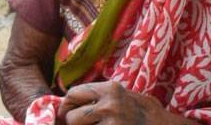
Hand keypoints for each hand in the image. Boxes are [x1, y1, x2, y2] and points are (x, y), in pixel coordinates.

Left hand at [56, 81, 186, 124]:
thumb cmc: (144, 112)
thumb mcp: (123, 94)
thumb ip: (100, 95)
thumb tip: (73, 99)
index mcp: (110, 89)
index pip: (74, 93)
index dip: (67, 104)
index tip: (66, 112)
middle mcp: (109, 105)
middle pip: (72, 116)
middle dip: (71, 123)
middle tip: (75, 124)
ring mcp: (112, 124)